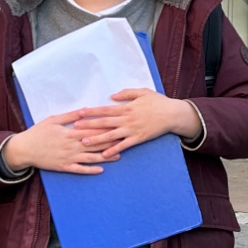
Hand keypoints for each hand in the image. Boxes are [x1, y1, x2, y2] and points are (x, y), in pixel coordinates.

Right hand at [0, 109, 115, 175]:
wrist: (24, 150)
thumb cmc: (38, 133)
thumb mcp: (53, 120)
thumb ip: (70, 116)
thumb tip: (85, 110)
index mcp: (69, 133)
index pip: (91, 130)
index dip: (106, 128)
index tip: (118, 125)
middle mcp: (71, 146)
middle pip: (94, 144)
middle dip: (110, 142)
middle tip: (124, 140)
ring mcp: (68, 158)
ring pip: (90, 158)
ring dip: (105, 157)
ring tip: (118, 156)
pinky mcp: (64, 167)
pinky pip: (80, 169)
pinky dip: (90, 170)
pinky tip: (101, 170)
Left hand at [69, 88, 201, 156]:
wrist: (173, 114)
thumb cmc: (158, 102)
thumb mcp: (143, 92)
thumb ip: (127, 93)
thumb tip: (112, 96)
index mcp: (126, 108)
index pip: (105, 110)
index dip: (91, 112)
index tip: (79, 113)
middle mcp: (127, 119)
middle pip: (104, 123)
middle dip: (89, 126)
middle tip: (75, 129)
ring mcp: (132, 130)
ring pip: (111, 135)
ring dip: (97, 139)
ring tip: (84, 143)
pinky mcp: (139, 138)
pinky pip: (124, 145)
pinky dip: (114, 150)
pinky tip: (104, 155)